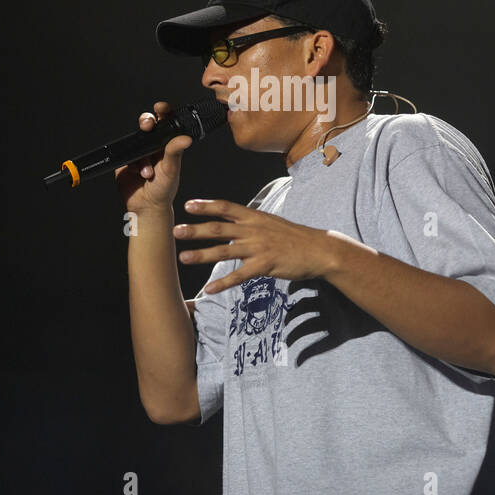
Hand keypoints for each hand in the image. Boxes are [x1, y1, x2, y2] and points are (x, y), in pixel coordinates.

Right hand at [114, 101, 193, 214]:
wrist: (146, 207)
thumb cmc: (164, 189)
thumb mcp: (171, 169)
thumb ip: (175, 152)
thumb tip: (186, 138)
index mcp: (168, 143)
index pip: (166, 121)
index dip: (164, 111)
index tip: (161, 107)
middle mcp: (153, 145)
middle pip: (148, 124)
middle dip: (146, 122)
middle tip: (147, 126)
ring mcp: (139, 151)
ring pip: (136, 140)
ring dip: (141, 157)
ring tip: (147, 173)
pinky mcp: (126, 159)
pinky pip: (126, 154)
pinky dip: (132, 164)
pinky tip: (137, 174)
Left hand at [172, 198, 342, 292]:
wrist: (319, 250)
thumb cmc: (295, 238)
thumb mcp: (272, 223)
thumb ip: (252, 224)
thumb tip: (234, 224)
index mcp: (255, 217)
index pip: (226, 207)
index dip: (207, 205)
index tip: (188, 204)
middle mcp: (254, 230)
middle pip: (219, 228)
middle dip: (196, 229)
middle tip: (175, 230)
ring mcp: (258, 248)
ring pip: (225, 251)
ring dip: (202, 254)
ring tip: (183, 257)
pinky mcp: (265, 266)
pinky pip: (239, 276)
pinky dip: (223, 283)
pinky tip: (209, 289)